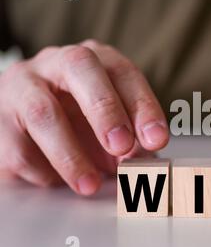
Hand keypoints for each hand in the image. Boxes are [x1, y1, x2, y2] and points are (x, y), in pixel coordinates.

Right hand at [0, 40, 168, 195]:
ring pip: (42, 111)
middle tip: (123, 147)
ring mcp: (22, 86)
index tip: (156, 139)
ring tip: (90, 185)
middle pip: (80, 68)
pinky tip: (57, 182)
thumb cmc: (79, 122)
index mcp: (94, 61)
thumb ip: (132, 141)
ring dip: (70, 154)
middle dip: (105, 110)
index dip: (143, 106)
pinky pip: (17, 147)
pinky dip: (42, 171)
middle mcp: (57, 63)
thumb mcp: (111, 127)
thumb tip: (145, 164)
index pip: (123, 72)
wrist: (25, 123)